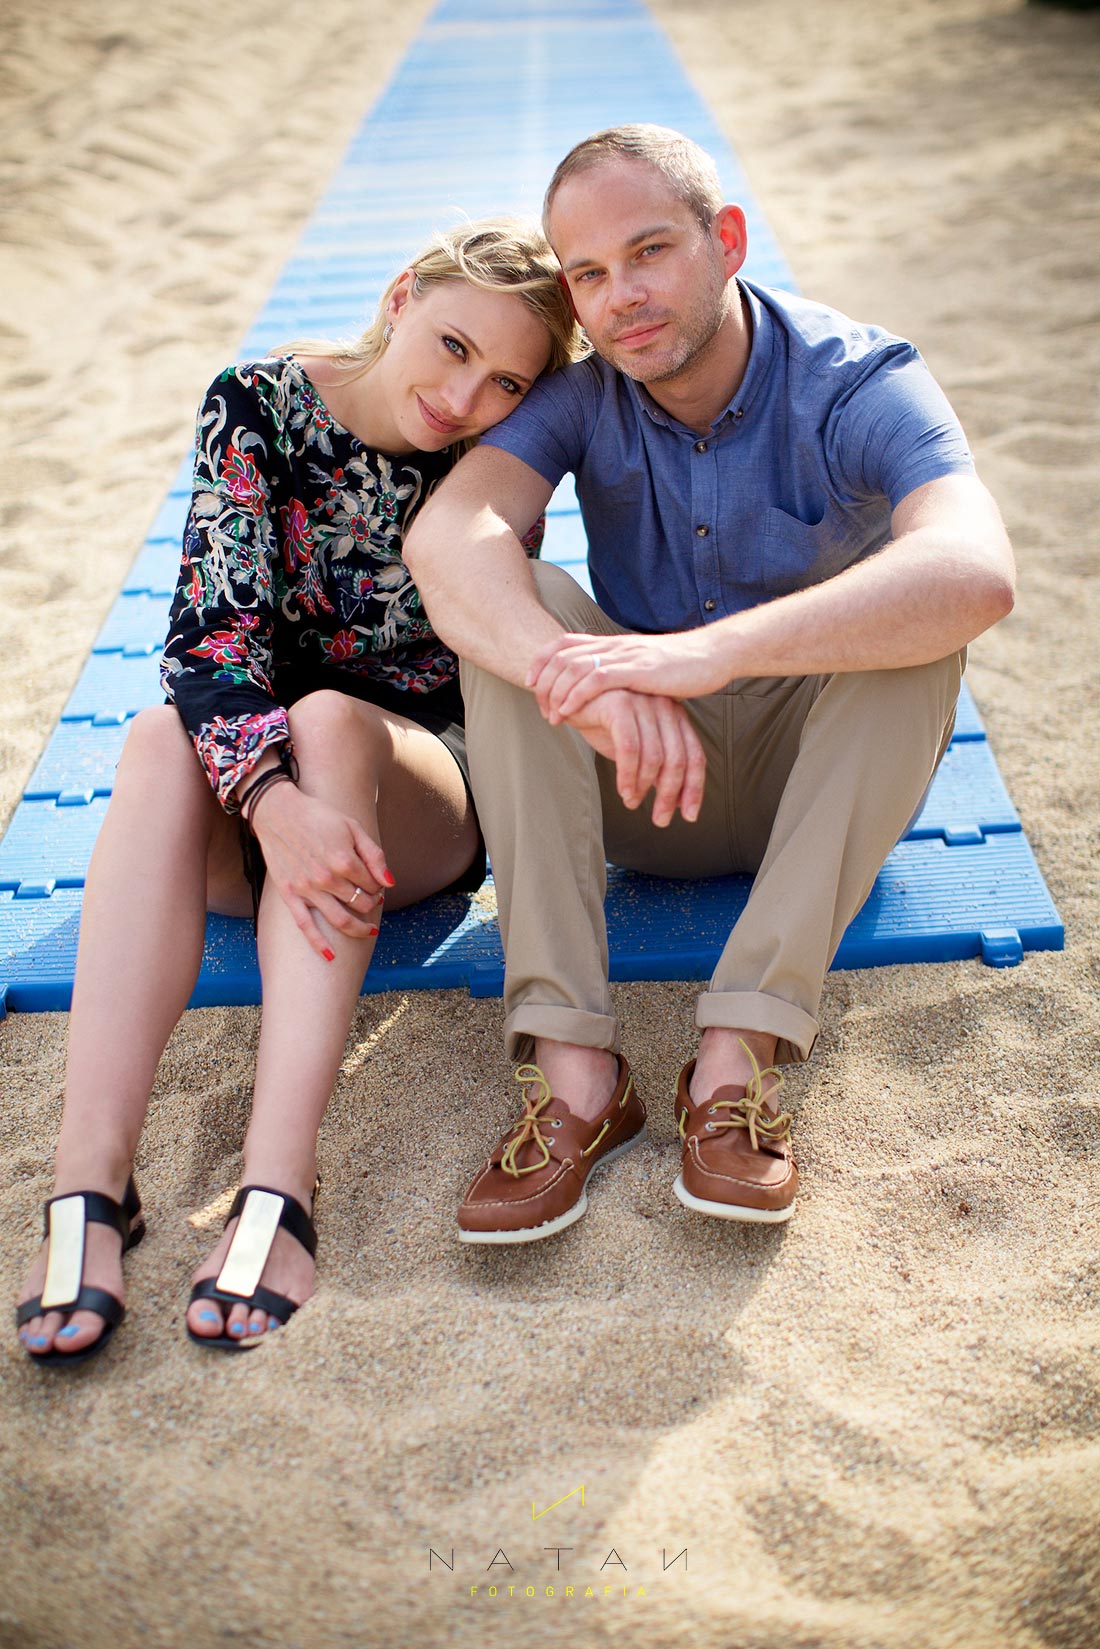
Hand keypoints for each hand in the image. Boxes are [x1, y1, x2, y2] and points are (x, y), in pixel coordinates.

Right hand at [247, 782, 390, 959]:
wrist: (279, 812)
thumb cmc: (318, 816)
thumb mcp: (353, 827)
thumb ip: (374, 855)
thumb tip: (390, 883)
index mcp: (344, 860)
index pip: (372, 885)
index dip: (377, 885)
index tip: (374, 882)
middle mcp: (326, 878)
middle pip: (360, 903)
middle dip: (370, 904)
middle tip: (371, 899)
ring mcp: (307, 889)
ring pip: (339, 920)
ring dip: (358, 928)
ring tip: (368, 930)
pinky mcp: (289, 895)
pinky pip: (305, 925)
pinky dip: (318, 943)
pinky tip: (330, 956)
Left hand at [528, 629, 730, 720]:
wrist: (712, 655)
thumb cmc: (680, 667)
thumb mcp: (642, 666)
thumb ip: (621, 672)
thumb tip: (604, 687)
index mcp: (612, 642)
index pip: (563, 642)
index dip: (541, 660)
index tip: (530, 682)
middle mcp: (613, 645)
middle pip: (561, 655)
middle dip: (542, 681)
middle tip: (538, 707)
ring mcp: (624, 655)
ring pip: (573, 667)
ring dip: (555, 693)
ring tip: (550, 717)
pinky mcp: (637, 669)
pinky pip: (596, 679)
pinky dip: (575, 696)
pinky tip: (566, 713)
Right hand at [565, 688, 705, 827]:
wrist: (569, 697)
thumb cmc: (603, 722)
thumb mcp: (636, 747)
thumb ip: (656, 767)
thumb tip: (674, 800)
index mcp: (675, 716)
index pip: (695, 756)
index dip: (694, 789)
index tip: (689, 816)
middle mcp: (665, 707)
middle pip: (678, 760)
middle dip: (669, 796)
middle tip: (659, 820)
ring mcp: (644, 703)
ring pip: (654, 757)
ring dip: (643, 788)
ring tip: (631, 803)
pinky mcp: (621, 705)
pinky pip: (630, 748)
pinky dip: (628, 775)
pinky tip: (622, 790)